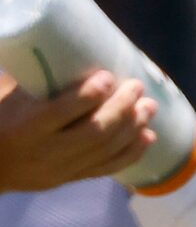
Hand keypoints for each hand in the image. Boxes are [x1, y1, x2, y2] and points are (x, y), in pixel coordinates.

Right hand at [0, 70, 154, 192]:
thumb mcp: (4, 94)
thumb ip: (34, 78)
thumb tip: (67, 46)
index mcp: (24, 127)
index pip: (62, 112)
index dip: (90, 94)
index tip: (108, 75)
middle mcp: (44, 152)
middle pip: (93, 132)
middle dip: (122, 109)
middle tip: (137, 87)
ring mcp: (58, 170)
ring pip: (104, 151)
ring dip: (132, 128)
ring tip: (149, 107)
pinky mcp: (67, 180)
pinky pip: (105, 169)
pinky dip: (130, 153)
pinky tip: (148, 137)